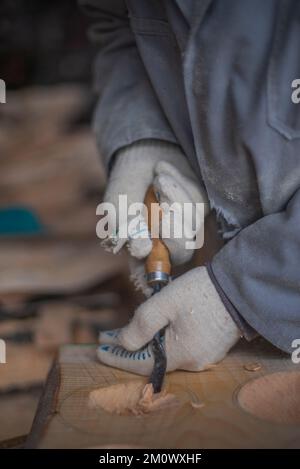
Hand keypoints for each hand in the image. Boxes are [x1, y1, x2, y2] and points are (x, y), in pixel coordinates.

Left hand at [97, 267, 240, 374]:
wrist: (238, 287)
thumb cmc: (201, 292)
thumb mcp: (165, 302)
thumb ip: (141, 324)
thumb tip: (123, 343)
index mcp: (181, 354)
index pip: (140, 363)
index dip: (117, 356)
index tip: (99, 347)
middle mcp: (193, 362)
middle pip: (152, 360)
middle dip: (127, 348)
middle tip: (107, 337)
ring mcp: (204, 356)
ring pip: (166, 353)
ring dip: (144, 343)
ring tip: (125, 332)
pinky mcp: (211, 346)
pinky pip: (179, 348)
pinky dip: (161, 340)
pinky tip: (152, 330)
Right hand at [102, 140, 209, 294]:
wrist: (143, 154)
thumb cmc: (126, 185)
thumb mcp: (119, 204)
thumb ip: (126, 227)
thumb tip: (140, 250)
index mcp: (143, 252)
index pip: (152, 277)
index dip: (155, 274)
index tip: (150, 252)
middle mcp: (167, 244)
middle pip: (182, 253)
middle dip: (173, 227)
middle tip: (160, 203)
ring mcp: (186, 227)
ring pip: (191, 225)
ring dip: (172, 196)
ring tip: (156, 180)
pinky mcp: (199, 208)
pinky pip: (197, 203)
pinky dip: (179, 185)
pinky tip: (164, 174)